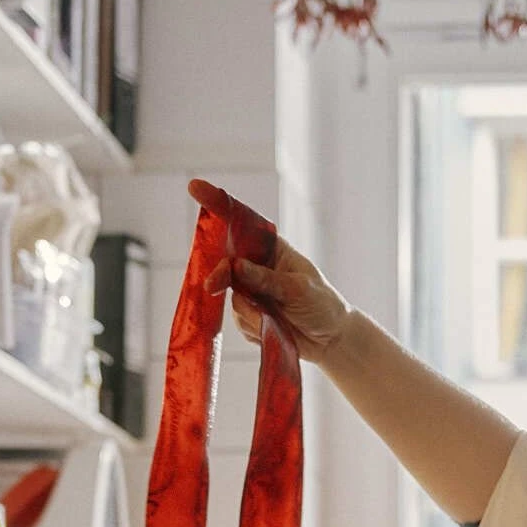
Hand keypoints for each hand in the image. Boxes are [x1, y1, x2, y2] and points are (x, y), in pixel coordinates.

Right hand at [190, 180, 355, 363]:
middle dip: (219, 276)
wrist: (331, 340)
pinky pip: (238, 320)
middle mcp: (258, 267)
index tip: (195, 187)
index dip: (218, 204)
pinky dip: (252, 327)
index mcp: (272, 249)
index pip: (242, 222)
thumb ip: (266, 279)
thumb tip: (235, 266)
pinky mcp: (249, 314)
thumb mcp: (298, 289)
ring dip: (249, 311)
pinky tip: (271, 328)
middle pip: (225, 263)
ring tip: (275, 318)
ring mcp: (251, 291)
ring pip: (232, 297)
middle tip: (212, 286)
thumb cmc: (322, 304)